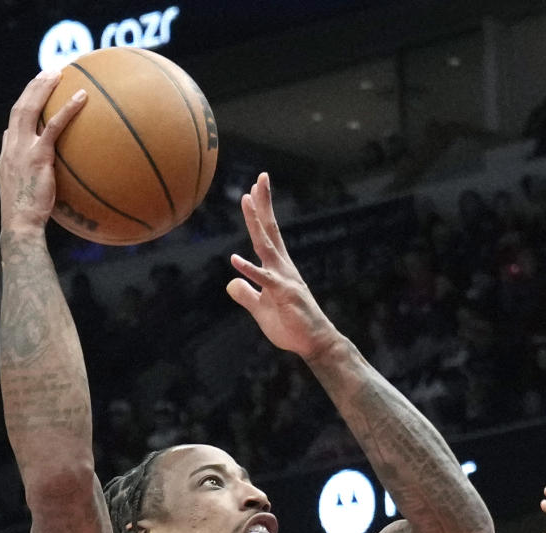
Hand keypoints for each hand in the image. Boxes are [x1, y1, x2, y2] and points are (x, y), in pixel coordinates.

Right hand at [0, 71, 87, 233]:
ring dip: (44, 87)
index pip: (13, 123)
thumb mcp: (25, 195)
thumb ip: (31, 179)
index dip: (23, 106)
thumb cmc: (26, 219)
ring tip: (59, 73)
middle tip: (48, 74)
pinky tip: (82, 97)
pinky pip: (54, 126)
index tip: (34, 95)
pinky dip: (68, 109)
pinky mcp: (39, 155)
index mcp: (8, 154)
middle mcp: (12, 146)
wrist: (20, 225)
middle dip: (32, 88)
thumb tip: (44, 176)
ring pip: (30, 108)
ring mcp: (23, 149)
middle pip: (19, 107)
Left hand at [227, 174, 337, 360]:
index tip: (252, 191)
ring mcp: (283, 278)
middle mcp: (282, 267)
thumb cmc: (291, 326)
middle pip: (269, 230)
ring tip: (247, 199)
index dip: (259, 213)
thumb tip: (231, 282)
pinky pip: (262, 280)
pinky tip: (235, 259)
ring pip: (265, 245)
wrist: (314, 342)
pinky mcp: (282, 294)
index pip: (267, 235)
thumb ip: (246, 294)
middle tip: (259, 178)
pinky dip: (249, 269)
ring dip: (255, 221)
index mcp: (277, 268)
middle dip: (263, 204)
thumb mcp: (260, 310)